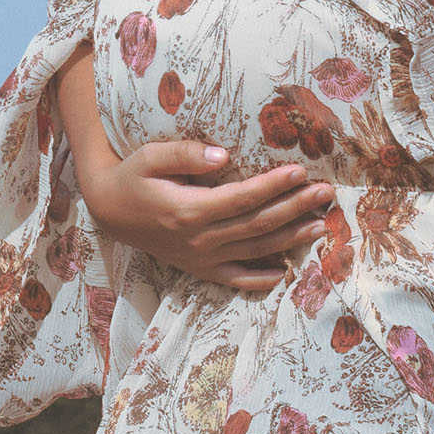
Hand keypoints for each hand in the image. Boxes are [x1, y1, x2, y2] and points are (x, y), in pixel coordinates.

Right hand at [54, 47, 333, 293]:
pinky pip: (237, 279)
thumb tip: (223, 155)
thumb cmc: (132, 177)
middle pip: (257, 225)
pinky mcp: (199, 269)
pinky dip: (263, 278)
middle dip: (294, 208)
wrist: (108, 211)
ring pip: (255, 251)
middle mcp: (199, 239)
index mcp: (189, 210)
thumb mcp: (149, 157)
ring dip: (290, 239)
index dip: (274, 186)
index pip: (242, 198)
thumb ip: (185, 154)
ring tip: (320, 224)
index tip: (301, 171)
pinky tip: (287, 270)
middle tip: (325, 194)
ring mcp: (201, 258)